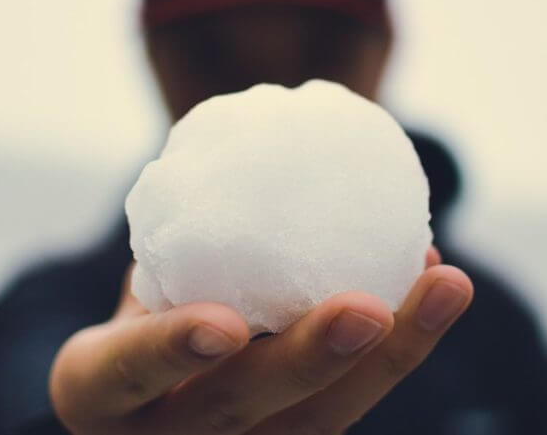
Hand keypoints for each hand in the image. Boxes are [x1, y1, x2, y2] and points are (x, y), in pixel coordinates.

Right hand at [49, 247, 471, 433]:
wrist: (147, 387)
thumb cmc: (140, 313)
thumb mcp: (137, 279)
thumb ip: (180, 237)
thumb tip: (268, 141)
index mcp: (100, 391)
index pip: (125, 373)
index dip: (171, 352)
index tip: (226, 324)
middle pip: (235, 411)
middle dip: (308, 363)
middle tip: (368, 310)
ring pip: (316, 422)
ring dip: (391, 356)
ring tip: (445, 285)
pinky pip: (351, 401)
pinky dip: (400, 348)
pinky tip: (437, 288)